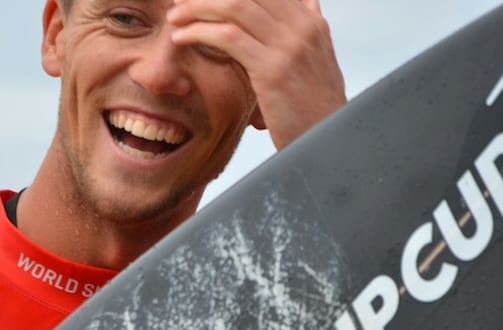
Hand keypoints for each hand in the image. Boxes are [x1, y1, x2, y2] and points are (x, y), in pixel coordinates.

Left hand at [167, 0, 346, 149]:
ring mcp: (289, 45)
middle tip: (180, 2)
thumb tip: (307, 4)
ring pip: (235, 6)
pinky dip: (199, 32)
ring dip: (197, 8)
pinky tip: (181, 38)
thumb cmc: (313, 110)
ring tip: (175, 17)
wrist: (327, 142)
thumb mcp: (316, 61)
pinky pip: (228, 37)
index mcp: (310, 21)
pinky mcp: (273, 69)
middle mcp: (302, 26)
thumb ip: (307, 29)